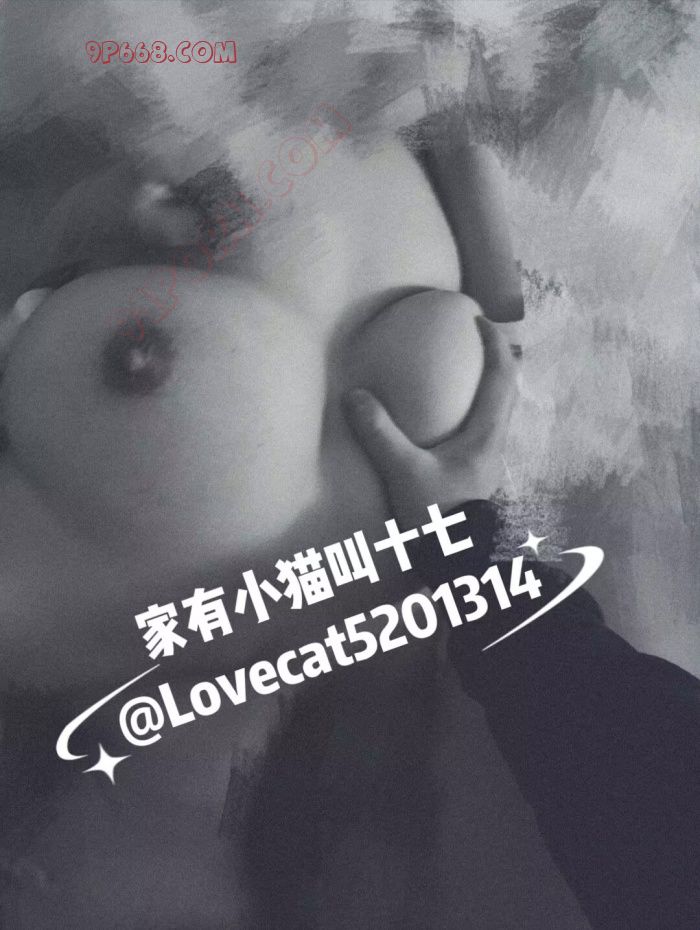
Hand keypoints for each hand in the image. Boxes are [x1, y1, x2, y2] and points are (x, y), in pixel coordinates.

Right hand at [344, 316, 517, 526]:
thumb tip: (355, 396)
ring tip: (470, 370)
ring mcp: (489, 461)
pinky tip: (451, 416)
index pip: (502, 378)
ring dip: (491, 385)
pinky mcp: (476, 475)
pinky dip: (474, 409)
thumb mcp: (404, 473)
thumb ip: (380, 434)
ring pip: (500, 411)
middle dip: (501, 359)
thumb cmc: (438, 519)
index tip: (479, 318)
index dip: (495, 344)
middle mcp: (495, 444)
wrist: (456, 564)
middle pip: (510, 391)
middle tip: (483, 336)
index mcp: (488, 436)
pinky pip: (483, 429)